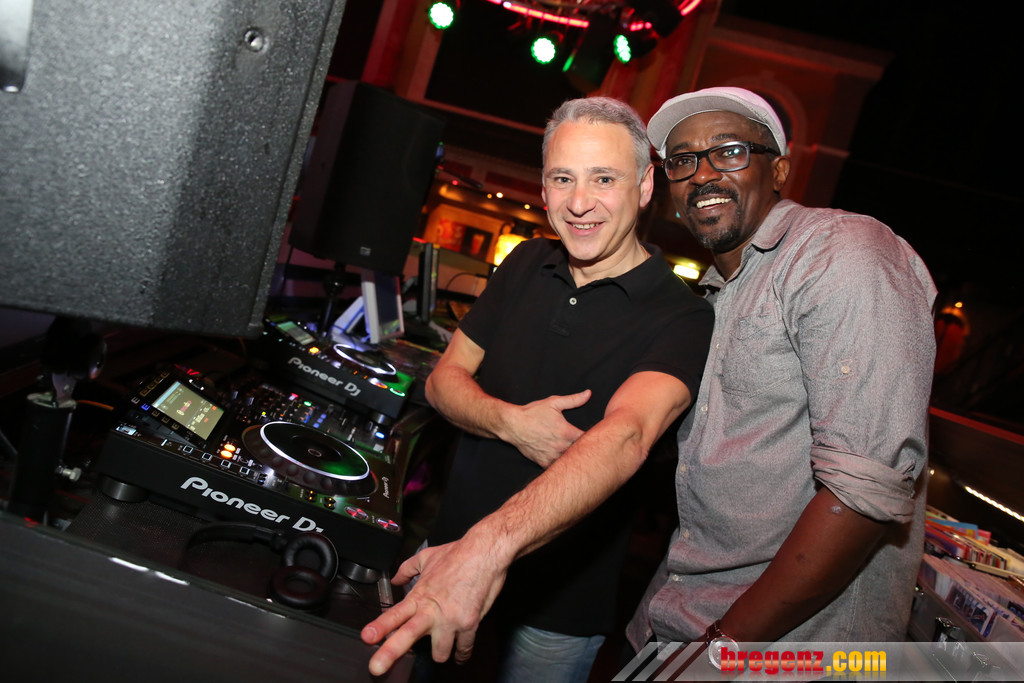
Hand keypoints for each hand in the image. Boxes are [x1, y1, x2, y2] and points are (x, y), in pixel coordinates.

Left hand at [361, 534, 509, 675]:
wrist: (484, 552)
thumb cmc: (457, 553)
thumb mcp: (426, 557)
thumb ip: (407, 569)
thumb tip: (395, 579)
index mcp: (420, 596)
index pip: (395, 614)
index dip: (380, 627)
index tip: (367, 637)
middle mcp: (432, 611)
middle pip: (407, 636)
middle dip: (389, 654)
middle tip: (376, 668)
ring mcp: (451, 620)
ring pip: (439, 654)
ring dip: (440, 652)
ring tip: (441, 648)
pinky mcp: (469, 624)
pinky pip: (464, 649)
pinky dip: (462, 653)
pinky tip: (460, 654)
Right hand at [506, 390, 590, 467]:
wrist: (513, 425)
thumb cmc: (533, 413)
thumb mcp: (554, 403)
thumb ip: (574, 400)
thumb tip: (588, 393)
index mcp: (567, 433)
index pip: (588, 439)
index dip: (593, 438)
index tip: (593, 435)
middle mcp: (561, 447)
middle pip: (581, 452)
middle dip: (584, 448)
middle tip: (586, 444)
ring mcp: (552, 456)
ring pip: (570, 461)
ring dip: (573, 457)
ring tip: (575, 452)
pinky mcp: (544, 463)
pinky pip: (558, 467)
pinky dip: (561, 464)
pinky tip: (562, 457)